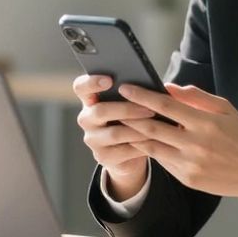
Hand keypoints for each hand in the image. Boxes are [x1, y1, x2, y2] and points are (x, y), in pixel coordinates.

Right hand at [72, 74, 156, 198]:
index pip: (81, 87)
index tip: (109, 80)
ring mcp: (92, 139)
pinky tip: (154, 140)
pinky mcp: (102, 156)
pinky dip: (141, 145)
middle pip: (100, 111)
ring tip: (157, 124)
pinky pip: (123, 151)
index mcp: (89, 99)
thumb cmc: (131, 118)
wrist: (129, 152)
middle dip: (127, 109)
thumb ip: (132, 93)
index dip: (92, 83)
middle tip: (149, 108)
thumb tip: (151, 86)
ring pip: (114, 133)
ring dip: (138, 128)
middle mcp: (86, 119)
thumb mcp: (129, 103)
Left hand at [118, 83, 237, 211]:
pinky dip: (150, 150)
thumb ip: (196, 97)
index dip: (142, 96)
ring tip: (121, 122)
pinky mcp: (188, 179)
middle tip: (114, 105)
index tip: (126, 87)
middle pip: (152, 127)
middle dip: (130, 115)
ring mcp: (190, 164)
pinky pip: (162, 162)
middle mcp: (196, 144)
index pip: (166, 106)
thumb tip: (168, 88)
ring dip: (135, 134)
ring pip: (153, 146)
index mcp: (205, 122)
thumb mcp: (225, 108)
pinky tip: (142, 140)